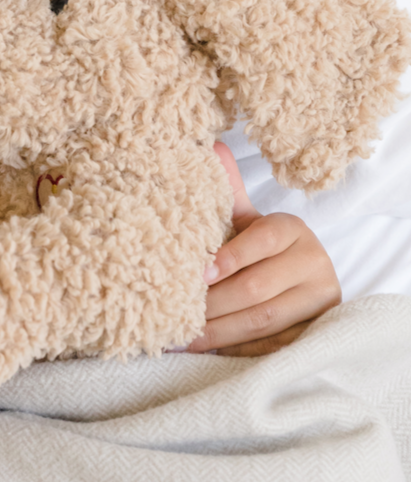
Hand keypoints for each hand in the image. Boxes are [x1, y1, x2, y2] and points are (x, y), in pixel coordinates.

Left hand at [186, 142, 340, 356]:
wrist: (304, 281)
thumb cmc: (263, 248)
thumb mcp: (248, 220)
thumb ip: (228, 191)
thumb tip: (210, 146)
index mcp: (293, 230)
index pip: (262, 241)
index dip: (230, 257)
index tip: (198, 273)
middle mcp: (314, 263)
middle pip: (258, 287)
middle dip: (214, 301)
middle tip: (177, 309)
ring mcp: (320, 302)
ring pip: (263, 321)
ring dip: (220, 330)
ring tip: (184, 333)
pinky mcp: (316, 334)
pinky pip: (271, 345)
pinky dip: (236, 349)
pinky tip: (205, 348)